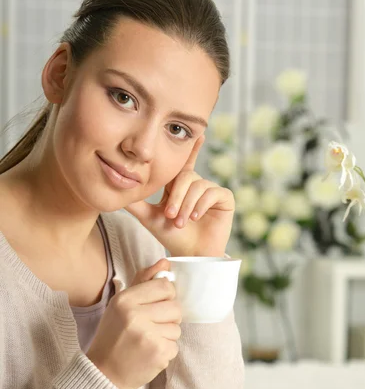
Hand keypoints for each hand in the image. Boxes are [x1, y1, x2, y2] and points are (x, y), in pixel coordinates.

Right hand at [87, 259, 181, 388]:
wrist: (104, 373)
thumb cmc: (114, 336)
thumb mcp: (121, 305)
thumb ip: (143, 282)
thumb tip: (165, 262)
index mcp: (125, 300)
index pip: (165, 286)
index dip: (165, 296)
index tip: (156, 306)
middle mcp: (135, 315)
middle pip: (175, 307)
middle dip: (168, 318)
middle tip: (151, 327)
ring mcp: (148, 335)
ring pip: (177, 328)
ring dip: (166, 335)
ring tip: (147, 341)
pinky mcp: (158, 353)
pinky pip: (175, 345)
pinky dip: (165, 351)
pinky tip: (149, 353)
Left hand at [126, 136, 234, 256]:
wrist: (188, 255)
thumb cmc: (171, 237)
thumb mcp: (148, 217)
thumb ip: (134, 202)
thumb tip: (116, 186)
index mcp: (181, 185)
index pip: (184, 163)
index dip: (191, 149)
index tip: (198, 133)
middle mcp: (198, 185)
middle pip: (186, 176)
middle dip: (176, 196)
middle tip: (169, 216)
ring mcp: (212, 191)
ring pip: (198, 185)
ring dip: (187, 204)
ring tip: (181, 221)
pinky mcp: (225, 200)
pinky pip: (213, 192)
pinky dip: (202, 204)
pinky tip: (196, 217)